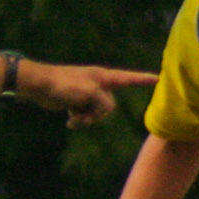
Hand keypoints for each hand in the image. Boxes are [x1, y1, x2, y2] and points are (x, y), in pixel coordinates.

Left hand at [22, 63, 159, 127]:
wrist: (39, 86)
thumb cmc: (64, 85)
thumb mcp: (90, 93)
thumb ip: (104, 103)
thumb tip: (105, 111)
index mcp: (104, 77)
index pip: (129, 78)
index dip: (144, 80)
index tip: (159, 79)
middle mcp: (98, 85)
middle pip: (109, 107)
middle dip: (97, 114)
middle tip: (82, 110)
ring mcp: (87, 95)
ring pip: (96, 114)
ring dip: (85, 119)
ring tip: (73, 116)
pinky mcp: (77, 103)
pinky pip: (85, 116)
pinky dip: (77, 120)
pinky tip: (68, 121)